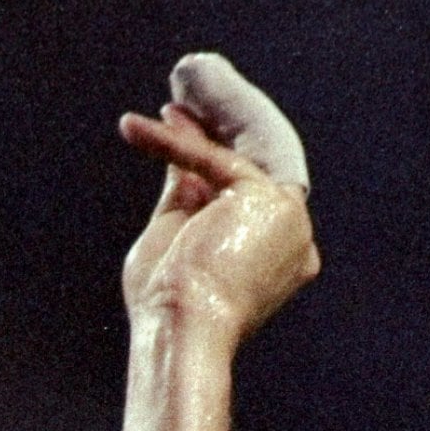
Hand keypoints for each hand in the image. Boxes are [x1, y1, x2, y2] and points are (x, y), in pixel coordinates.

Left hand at [117, 53, 316, 340]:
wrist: (182, 328)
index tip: (180, 129)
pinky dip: (172, 143)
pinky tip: (135, 129)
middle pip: (249, 169)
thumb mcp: (175, 234)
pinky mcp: (271, 201)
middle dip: (214, 132)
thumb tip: (181, 147)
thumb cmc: (170, 303)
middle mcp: (294, 238)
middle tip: (180, 102)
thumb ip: (185, 191)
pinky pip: (215, 159)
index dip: (210, 161)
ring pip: (238, 157)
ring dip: (201, 126)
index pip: (243, 196)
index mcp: (277, 257)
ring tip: (166, 102)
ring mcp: (290, 219)